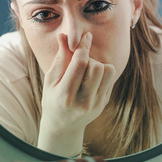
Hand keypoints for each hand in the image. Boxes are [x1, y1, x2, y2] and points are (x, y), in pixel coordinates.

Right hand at [37, 32, 116, 156]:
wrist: (63, 126)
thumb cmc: (53, 99)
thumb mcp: (50, 80)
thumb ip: (60, 58)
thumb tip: (64, 36)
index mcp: (65, 95)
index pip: (80, 64)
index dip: (83, 46)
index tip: (86, 36)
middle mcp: (83, 101)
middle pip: (96, 67)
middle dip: (90, 58)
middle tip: (80, 63)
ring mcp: (96, 104)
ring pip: (108, 71)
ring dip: (99, 65)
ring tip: (87, 71)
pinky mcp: (104, 103)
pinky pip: (110, 79)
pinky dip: (102, 74)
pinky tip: (91, 79)